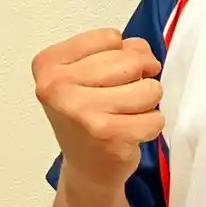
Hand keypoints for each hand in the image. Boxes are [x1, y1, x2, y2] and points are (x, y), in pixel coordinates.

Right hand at [32, 28, 164, 189]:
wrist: (86, 168)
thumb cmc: (90, 115)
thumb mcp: (88, 72)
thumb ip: (117, 51)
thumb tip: (145, 56)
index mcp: (49, 65)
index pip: (111, 38)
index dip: (122, 54)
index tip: (108, 75)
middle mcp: (58, 88)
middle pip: (132, 61)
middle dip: (140, 77)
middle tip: (122, 97)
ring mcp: (82, 113)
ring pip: (149, 88)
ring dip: (147, 102)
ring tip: (125, 114)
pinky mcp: (108, 136)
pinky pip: (156, 118)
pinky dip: (151, 124)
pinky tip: (130, 132)